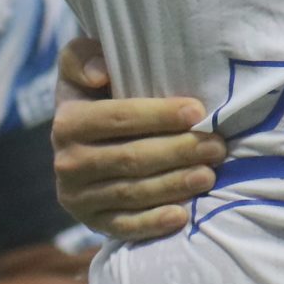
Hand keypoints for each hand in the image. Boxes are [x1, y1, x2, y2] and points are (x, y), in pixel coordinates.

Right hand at [51, 37, 223, 241]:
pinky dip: (153, 223)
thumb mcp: (84, 68)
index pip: (117, 118)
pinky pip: (124, 227)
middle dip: (179, 152)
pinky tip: (182, 217)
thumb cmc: (101, 96)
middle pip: (130, 158)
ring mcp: (78, 196)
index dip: (159, 115)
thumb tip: (100, 74)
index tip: (198, 111)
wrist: (86, 142)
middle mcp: (66, 162)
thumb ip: (83, 57)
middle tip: (217, 146)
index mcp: (67, 121)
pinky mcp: (92, 222)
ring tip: (210, 175)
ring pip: (132, 193)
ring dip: (175, 185)